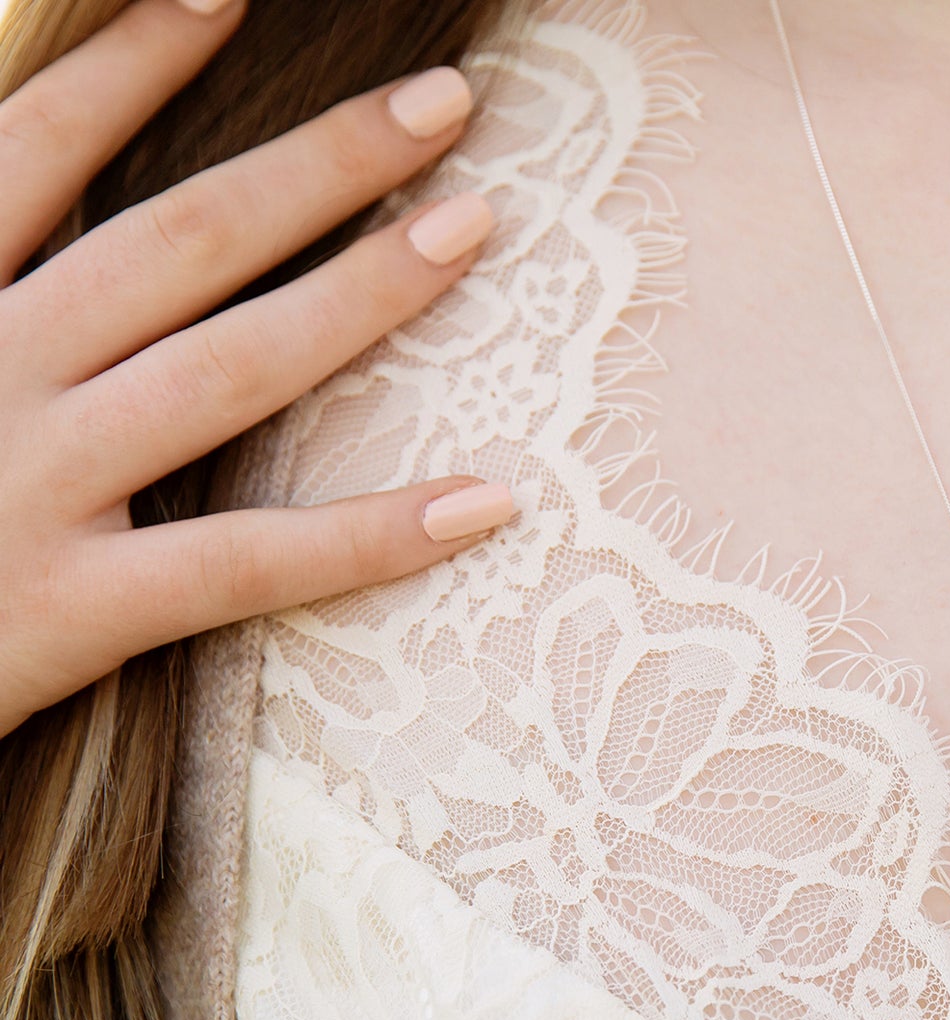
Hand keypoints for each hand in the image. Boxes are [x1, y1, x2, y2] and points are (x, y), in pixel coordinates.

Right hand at [0, 0, 514, 738]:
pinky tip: (485, 501)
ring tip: (474, 223)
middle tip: (442, 103)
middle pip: (178, 238)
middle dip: (315, 162)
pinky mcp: (74, 607)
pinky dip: (373, 535)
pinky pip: (250, 561)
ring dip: (361, 291)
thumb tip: (31, 220)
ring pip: (230, 366)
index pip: (37, 150)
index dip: (131, 64)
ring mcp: (34, 484)